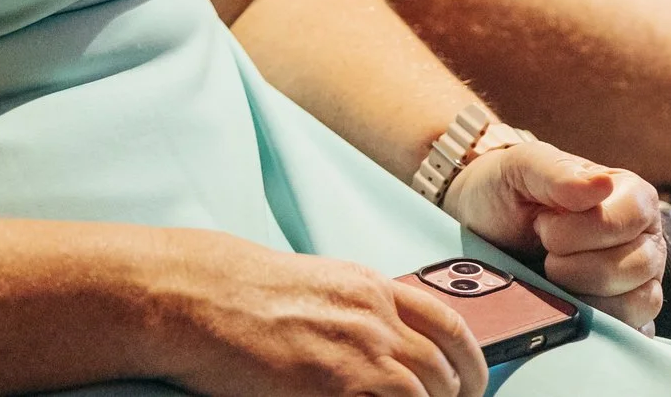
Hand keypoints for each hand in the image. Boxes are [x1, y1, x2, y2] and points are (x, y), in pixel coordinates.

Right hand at [149, 234, 487, 396]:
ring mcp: (358, 354)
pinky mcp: (335, 387)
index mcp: (371, 288)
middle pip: (443, 369)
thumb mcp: (317, 285)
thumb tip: (387, 344)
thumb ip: (358, 311)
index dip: (470, 360)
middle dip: (454, 396)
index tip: (472, 382)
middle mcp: (374, 317)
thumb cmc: (242, 292)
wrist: (199, 295)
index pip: (449, 325)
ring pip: (423, 395)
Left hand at [440, 134, 667, 328]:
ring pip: (639, 302)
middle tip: (544, 254)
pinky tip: (568, 307)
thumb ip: (558, 172)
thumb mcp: (522, 167)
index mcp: (630, 195)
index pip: (632, 218)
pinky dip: (598, 324)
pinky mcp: (624, 315)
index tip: (544, 227)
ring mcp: (638, 281)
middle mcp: (643, 238)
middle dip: (578, 265)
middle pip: (638, 264)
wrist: (480, 228)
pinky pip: (631, 330)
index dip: (585, 229)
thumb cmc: (507, 192)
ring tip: (552, 279)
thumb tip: (601, 185)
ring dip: (587, 295)